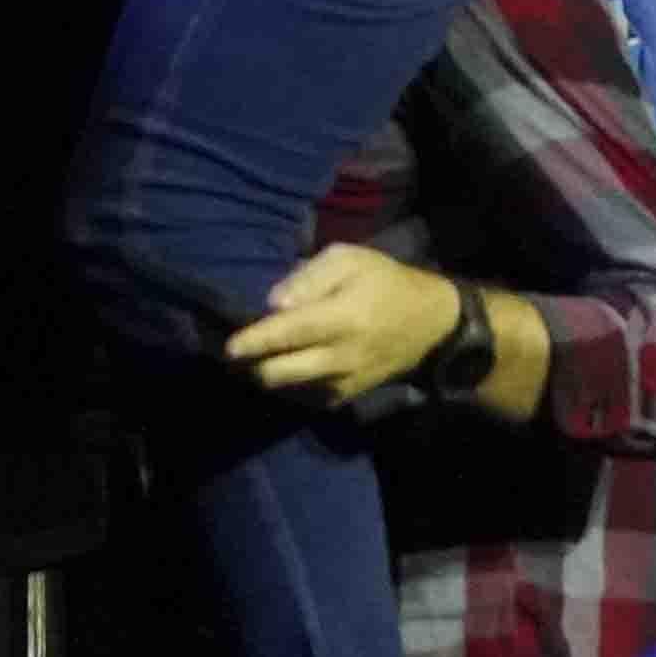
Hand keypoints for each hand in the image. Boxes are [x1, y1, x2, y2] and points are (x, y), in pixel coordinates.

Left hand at [225, 245, 466, 400]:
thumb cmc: (383, 282)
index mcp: (342, 318)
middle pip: (279, 373)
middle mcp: (340, 357)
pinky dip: (285, 384)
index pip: (289, 334)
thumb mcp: (349, 259)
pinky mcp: (344, 397)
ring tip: (252, 357)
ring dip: (264, 375)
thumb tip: (273, 304)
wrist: (428, 325)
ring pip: (286, 389)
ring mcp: (342, 383)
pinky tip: (281, 365)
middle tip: (233, 351)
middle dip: (249, 365)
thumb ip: (309, 278)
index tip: (228, 346)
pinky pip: (302, 397)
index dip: (255, 341)